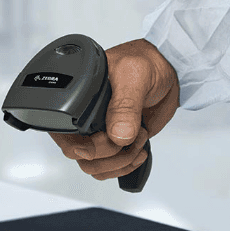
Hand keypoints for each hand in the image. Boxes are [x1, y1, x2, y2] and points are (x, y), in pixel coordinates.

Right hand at [49, 38, 179, 180]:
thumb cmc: (145, 63)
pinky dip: (124, 167)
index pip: (63, 132)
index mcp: (77, 97)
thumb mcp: (134, 76)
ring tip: (137, 140)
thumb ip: (125, 105)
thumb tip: (117, 135)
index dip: (84, 144)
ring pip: (93, 166)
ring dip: (119, 162)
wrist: (167, 70)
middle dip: (107, 154)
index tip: (109, 139)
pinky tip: (138, 150)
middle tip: (129, 138)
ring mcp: (99, 131)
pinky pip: (108, 167)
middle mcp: (84, 116)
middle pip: (77, 154)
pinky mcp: (115, 141)